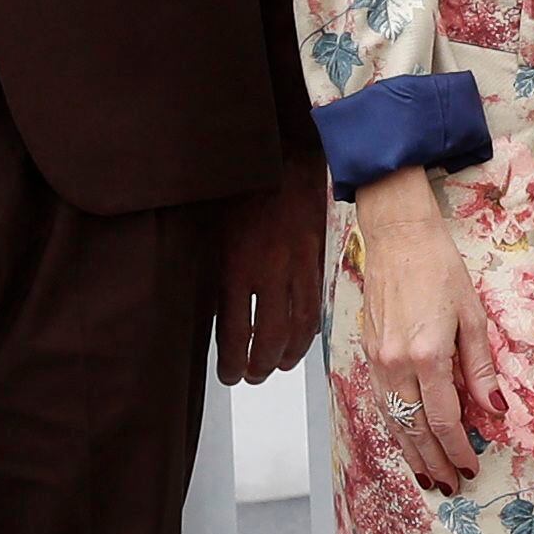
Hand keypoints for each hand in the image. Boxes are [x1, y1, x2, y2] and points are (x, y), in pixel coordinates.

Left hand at [215, 180, 320, 383]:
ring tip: (277, 366)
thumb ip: (217, 274)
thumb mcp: (215, 231)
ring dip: (289, 354)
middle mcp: (271, 272)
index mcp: (237, 267)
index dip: (231, 362)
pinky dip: (308, 330)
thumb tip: (217, 314)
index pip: (235, 332)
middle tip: (251, 376)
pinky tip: (300, 339)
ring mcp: (299, 267)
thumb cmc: (243, 188)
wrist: (287, 157)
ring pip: (299, 327)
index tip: (227, 375)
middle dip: (260, 365)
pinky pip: (315, 305)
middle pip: (271, 337)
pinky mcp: (317, 261)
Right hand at [350, 172, 495, 487]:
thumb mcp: (473, 317)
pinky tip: (405, 440)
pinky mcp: (368, 353)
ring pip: (393, 420)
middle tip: (449, 485)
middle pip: (415, 428)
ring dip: (410, 452)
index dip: (457, 448)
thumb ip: (481, 368)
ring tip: (426, 476)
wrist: (397, 238)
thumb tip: (495, 409)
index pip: (444, 418)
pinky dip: (394, 426)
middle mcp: (396, 364)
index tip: (470, 467)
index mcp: (427, 355)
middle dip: (433, 461)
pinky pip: (380, 402)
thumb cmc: (441, 270)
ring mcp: (377, 361)